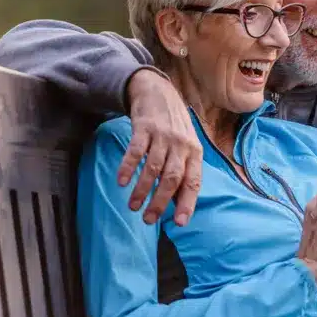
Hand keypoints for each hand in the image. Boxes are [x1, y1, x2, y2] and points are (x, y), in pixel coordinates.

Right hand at [120, 69, 202, 226]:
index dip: (187, 202)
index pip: (193, 181)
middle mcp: (182, 145)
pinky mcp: (144, 127)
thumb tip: (180, 205)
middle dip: (161, 201)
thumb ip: (184, 172)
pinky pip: (136, 150)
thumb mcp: (186, 147)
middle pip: (173, 178)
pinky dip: (129, 167)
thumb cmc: (174, 128)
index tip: (179, 223)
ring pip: (154, 167)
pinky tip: (122, 182)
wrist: (159, 93)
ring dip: (142, 189)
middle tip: (148, 220)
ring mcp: (163, 135)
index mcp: (195, 153)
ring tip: (133, 206)